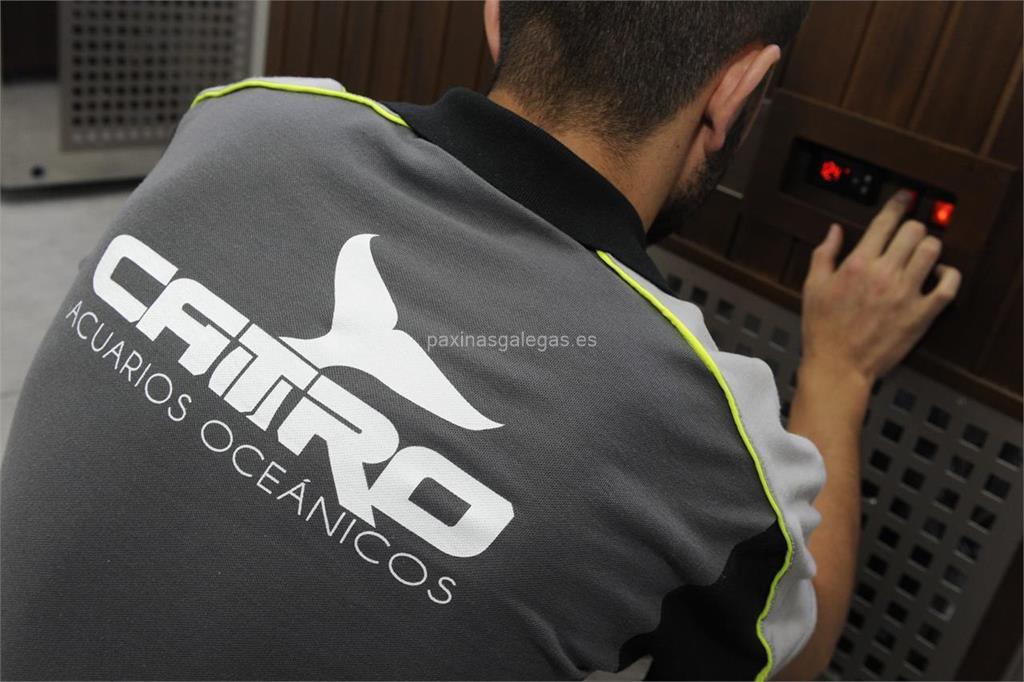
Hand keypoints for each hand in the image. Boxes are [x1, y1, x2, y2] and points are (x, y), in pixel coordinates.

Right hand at [800, 190, 961, 384]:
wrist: (838, 365)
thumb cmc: (823, 330)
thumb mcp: (813, 287)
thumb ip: (824, 254)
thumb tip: (835, 232)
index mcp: (857, 264)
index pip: (885, 222)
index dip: (898, 205)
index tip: (904, 199)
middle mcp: (884, 274)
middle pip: (914, 231)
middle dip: (913, 227)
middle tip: (910, 233)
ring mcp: (905, 293)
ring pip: (932, 251)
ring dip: (930, 246)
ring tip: (923, 253)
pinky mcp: (920, 314)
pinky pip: (948, 286)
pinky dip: (950, 275)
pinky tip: (941, 275)